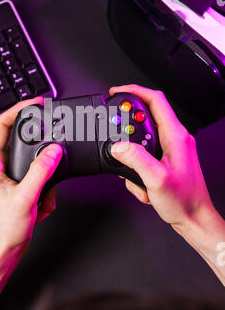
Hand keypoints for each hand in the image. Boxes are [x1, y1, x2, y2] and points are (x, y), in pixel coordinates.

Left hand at [0, 97, 62, 254]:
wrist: (4, 249)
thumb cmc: (4, 227)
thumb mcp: (26, 197)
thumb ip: (41, 171)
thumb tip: (54, 150)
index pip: (1, 123)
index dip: (19, 108)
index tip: (36, 103)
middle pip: (19, 138)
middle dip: (39, 142)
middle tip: (53, 139)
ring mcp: (9, 175)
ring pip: (34, 159)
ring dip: (46, 174)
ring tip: (44, 194)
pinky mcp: (19, 185)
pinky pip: (39, 176)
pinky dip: (46, 189)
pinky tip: (41, 205)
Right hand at [110, 85, 214, 229]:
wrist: (195, 219)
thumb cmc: (185, 200)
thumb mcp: (156, 179)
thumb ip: (135, 159)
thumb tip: (117, 146)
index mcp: (175, 135)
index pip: (155, 100)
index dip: (134, 91)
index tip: (117, 92)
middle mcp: (175, 138)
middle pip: (145, 118)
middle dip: (127, 131)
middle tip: (115, 137)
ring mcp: (171, 149)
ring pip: (142, 140)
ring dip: (131, 156)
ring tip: (134, 176)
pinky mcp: (166, 160)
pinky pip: (145, 155)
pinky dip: (137, 170)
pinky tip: (142, 186)